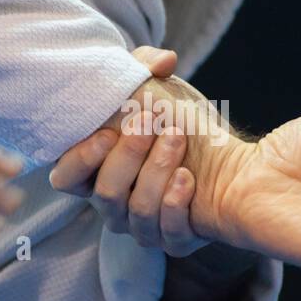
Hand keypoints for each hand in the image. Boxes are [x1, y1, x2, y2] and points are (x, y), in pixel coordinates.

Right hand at [51, 46, 208, 255]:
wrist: (234, 156)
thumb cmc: (184, 121)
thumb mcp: (160, 88)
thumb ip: (144, 65)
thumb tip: (163, 60)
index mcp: (98, 171)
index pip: (65, 179)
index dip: (80, 159)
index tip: (107, 133)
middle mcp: (115, 204)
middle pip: (105, 193)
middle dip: (128, 155)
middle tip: (151, 122)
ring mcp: (144, 227)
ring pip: (136, 212)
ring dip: (156, 170)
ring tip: (177, 137)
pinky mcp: (175, 240)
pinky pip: (167, 234)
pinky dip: (176, 203)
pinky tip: (188, 177)